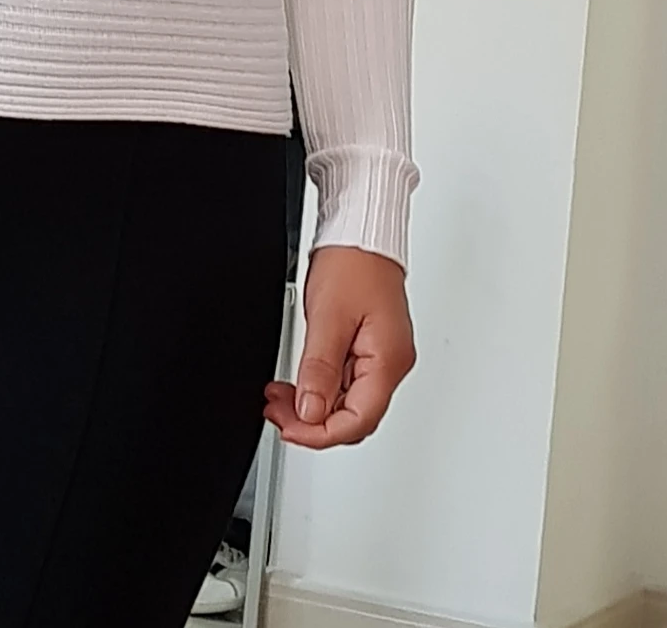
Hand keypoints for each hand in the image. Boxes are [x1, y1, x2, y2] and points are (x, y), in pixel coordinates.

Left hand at [264, 245, 414, 448]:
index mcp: (388, 360)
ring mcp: (380, 356)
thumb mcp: (328, 317)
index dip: (319, 432)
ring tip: (279, 398)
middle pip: (353, 417)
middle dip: (312, 422)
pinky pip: (345, 382)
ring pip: (347, 402)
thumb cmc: (354, 263)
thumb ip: (319, 368)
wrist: (361, 233)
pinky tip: (297, 383)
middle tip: (276, 411)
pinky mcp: (369, 347)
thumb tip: (310, 411)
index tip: (288, 427)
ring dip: (312, 405)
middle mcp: (390, 364)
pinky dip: (319, 387)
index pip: (357, 420)